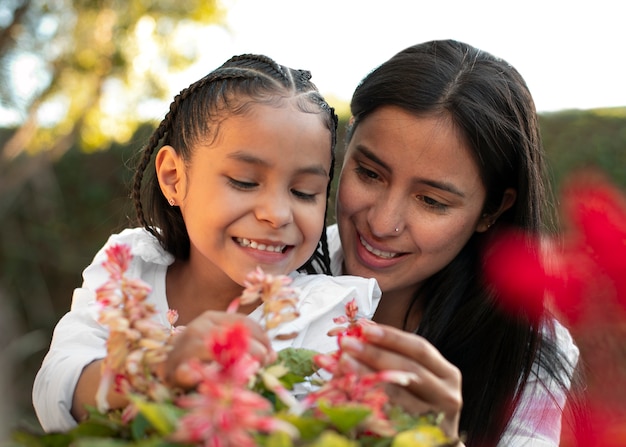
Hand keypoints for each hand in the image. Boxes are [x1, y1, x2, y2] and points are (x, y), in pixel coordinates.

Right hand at [159, 310, 275, 388]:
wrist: (164, 368)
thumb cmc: (198, 357)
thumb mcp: (222, 345)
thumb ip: (246, 347)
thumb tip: (272, 356)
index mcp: (212, 318)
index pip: (243, 322)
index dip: (262, 338)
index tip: (271, 353)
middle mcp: (199, 327)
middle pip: (235, 335)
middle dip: (255, 351)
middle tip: (264, 364)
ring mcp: (185, 347)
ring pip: (217, 352)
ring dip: (238, 365)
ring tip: (248, 374)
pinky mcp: (174, 369)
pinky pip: (189, 372)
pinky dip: (202, 377)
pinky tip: (210, 380)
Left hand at [338, 324, 461, 439]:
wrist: (431, 443)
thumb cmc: (420, 401)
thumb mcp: (416, 375)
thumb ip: (394, 354)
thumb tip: (362, 328)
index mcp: (447, 374)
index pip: (420, 349)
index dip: (392, 337)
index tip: (365, 328)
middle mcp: (447, 396)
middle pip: (409, 370)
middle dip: (375, 354)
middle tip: (347, 344)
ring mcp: (435, 419)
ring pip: (398, 395)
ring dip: (366, 375)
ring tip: (342, 362)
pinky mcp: (419, 436)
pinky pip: (388, 418)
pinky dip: (365, 402)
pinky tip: (348, 391)